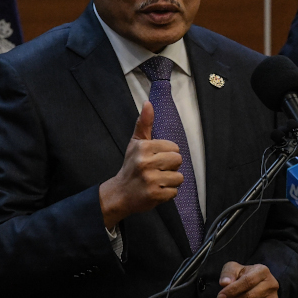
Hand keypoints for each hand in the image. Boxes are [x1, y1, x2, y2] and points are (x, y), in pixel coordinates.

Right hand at [99, 102, 182, 227]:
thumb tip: (148, 103)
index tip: (156, 159)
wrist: (119, 194)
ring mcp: (150, 180)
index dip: (168, 153)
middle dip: (171, 167)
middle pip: (178, 160)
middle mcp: (145, 163)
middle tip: (157, 170)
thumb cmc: (131, 166)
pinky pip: (174, 192)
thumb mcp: (135, 143)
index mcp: (143, 147)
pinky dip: (167, 193)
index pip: (174, 147)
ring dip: (170, 181)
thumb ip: (144, 123)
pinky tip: (156, 190)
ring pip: (179, 177)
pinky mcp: (154, 195)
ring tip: (157, 181)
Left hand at [216, 262, 278, 297]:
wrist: (258, 283)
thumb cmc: (243, 275)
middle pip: (249, 297)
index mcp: (263, 271)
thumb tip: (224, 283)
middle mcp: (271, 284)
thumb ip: (228, 273)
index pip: (247, 281)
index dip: (232, 290)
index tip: (220, 296)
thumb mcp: (234, 269)